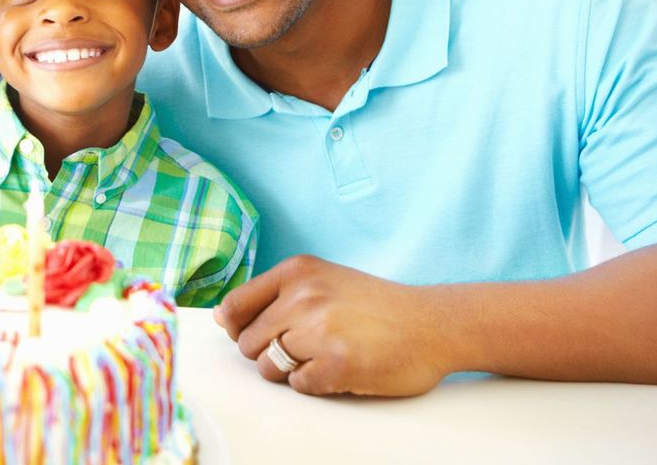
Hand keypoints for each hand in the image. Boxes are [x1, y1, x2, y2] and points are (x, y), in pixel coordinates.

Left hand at [214, 255, 455, 396]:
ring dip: (291, 370)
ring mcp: (319, 330)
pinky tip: (341, 368)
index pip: (234, 306)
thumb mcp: (325, 281)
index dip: (238, 329)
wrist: (434, 324)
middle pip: (249, 343)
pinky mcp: (336, 364)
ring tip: (324, 356)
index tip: (257, 335)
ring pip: (268, 367)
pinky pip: (298, 386)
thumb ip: (274, 295)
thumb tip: (222, 318)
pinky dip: (315, 384)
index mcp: (297, 271)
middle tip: (307, 348)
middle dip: (269, 353)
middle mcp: (304, 296)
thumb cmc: (378, 306)